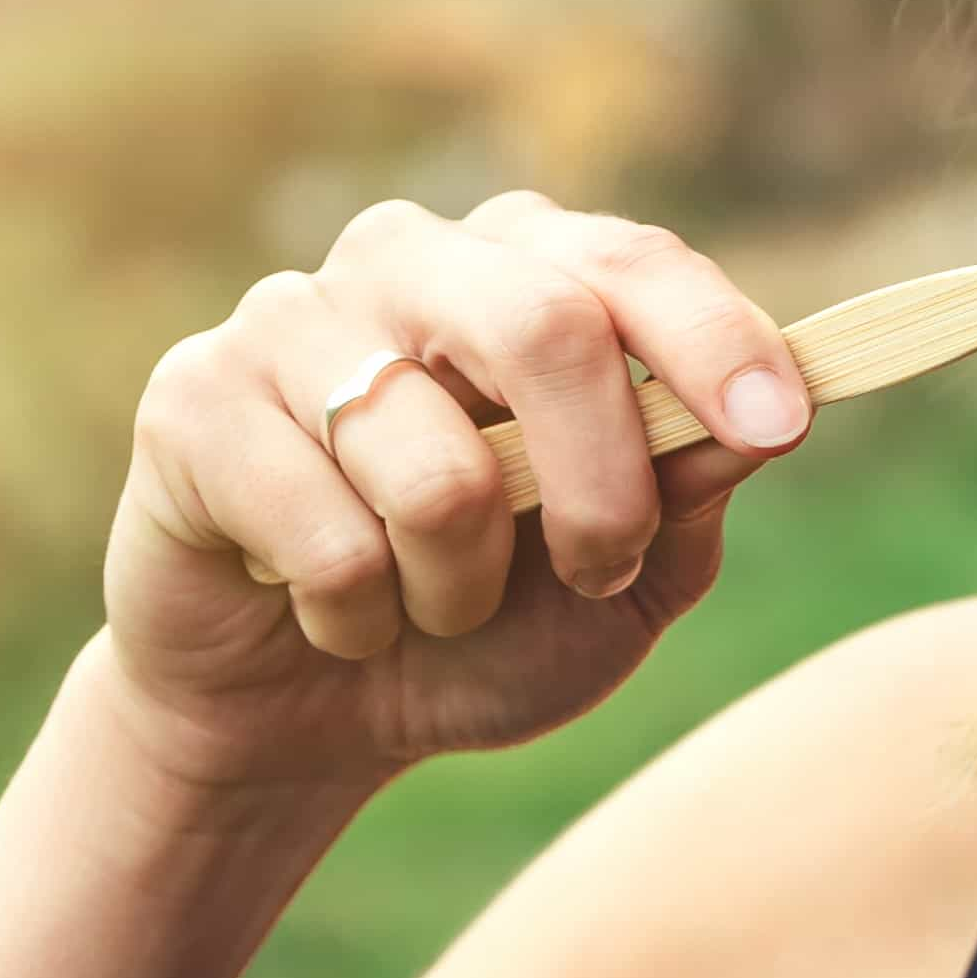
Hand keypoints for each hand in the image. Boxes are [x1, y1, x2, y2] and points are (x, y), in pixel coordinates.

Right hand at [92, 191, 810, 798]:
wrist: (301, 716)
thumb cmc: (482, 629)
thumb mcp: (623, 586)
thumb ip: (688, 501)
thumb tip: (764, 427)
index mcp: (527, 271)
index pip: (635, 261)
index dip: (716, 340)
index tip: (783, 426)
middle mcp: (410, 261)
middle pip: (545, 325)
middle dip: (600, 485)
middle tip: (599, 576)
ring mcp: (289, 317)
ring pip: (436, 467)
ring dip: (461, 589)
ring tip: (431, 606)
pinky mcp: (193, 398)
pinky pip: (327, 536)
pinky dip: (358, 616)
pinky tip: (329, 612)